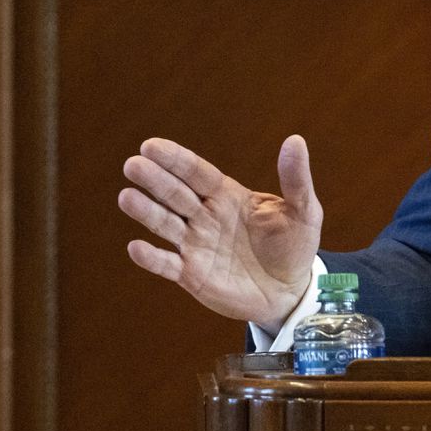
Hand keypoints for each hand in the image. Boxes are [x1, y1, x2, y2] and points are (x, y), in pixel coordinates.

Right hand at [118, 134, 322, 331]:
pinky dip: (151, 258)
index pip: (197, 172)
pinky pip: (167, 265)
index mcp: (227, 196)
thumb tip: (295, 140)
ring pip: (165, 225)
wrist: (290, 291)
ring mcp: (196, 245)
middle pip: (175, 194)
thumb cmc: (295, 246)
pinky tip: (136, 247)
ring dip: (146, 212)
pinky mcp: (192, 275)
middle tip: (133, 165)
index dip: (175, 159)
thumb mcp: (303, 210)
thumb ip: (296, 178)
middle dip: (154, 179)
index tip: (151, 145)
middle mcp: (206, 217)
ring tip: (126, 197)